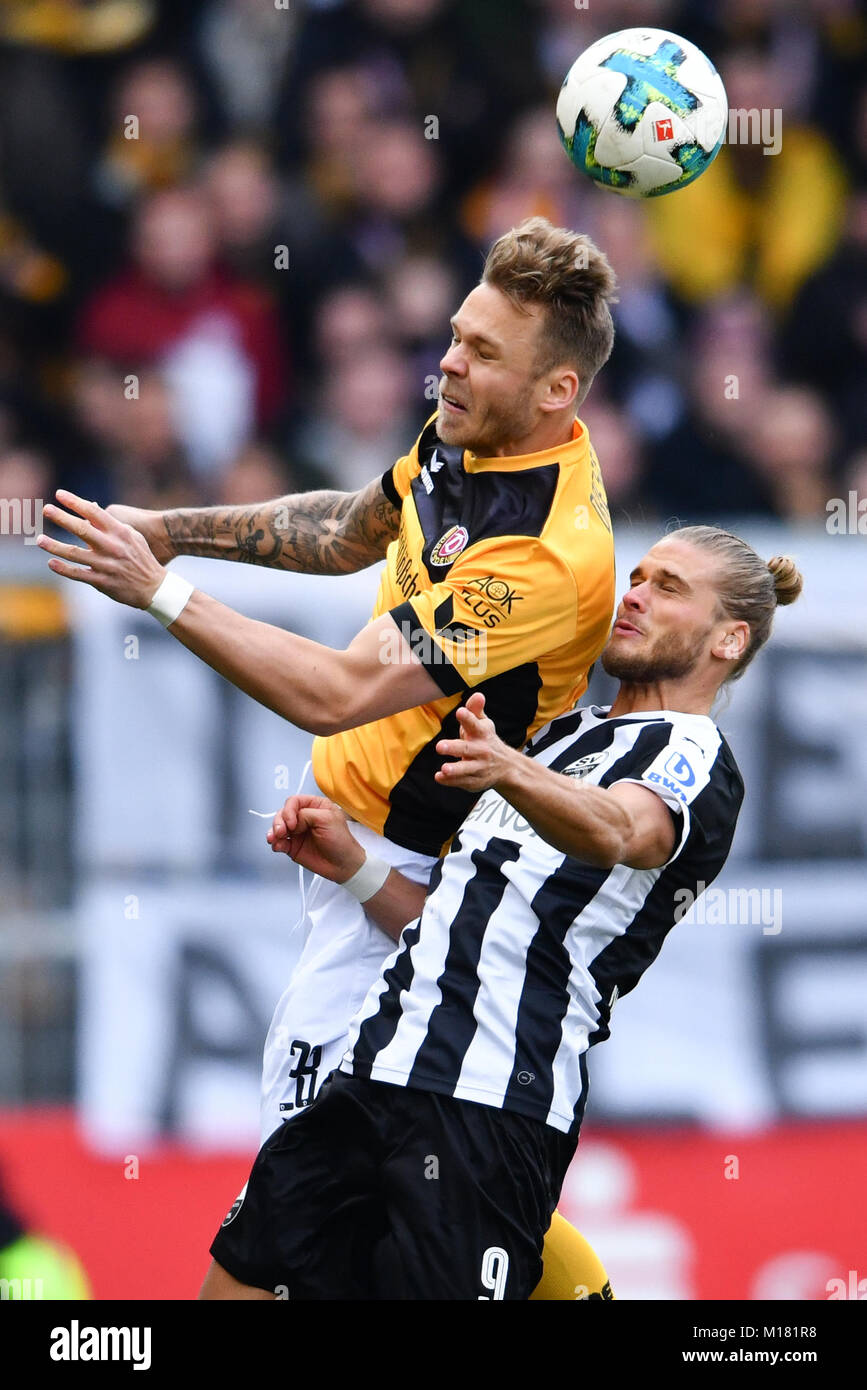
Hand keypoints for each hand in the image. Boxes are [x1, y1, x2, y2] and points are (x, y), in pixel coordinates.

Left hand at [37, 491, 167, 608]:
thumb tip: (90, 507)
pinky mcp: (103, 581)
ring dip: (55, 545)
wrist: (155, 587)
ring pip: (74, 553)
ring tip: (39, 539)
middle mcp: (112, 546)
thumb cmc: (142, 558)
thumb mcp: (132, 536)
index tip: (59, 494)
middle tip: (46, 509)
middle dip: (62, 518)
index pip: (94, 513)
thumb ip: (111, 523)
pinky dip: (63, 569)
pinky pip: (78, 573)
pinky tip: (51, 562)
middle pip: (81, 529)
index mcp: (120, 532)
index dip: (75, 502)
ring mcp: (106, 565)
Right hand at [267, 794, 365, 882]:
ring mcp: (298, 832)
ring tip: (274, 838)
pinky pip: (279, 842)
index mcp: (315, 806)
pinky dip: (275, 843)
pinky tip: (278, 846)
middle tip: (281, 831)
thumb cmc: (341, 841)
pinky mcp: (293, 846)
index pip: (294, 801)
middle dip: (279, 821)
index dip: (289, 810)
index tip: (292, 823)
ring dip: (273, 831)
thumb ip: (306, 814)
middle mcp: (305, 817)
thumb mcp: (327, 819)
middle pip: (283, 813)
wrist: (342, 865)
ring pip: (278, 826)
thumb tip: (292, 819)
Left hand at [434, 692, 516, 791]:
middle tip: (440, 746)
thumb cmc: (487, 741)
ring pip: (466, 769)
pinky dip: (450, 781)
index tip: (460, 712)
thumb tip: (478, 695)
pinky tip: (439, 777)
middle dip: (454, 748)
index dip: (467, 718)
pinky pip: (462, 782)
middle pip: (467, 749)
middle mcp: (481, 751)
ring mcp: (478, 767)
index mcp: (482, 734)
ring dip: (455, 770)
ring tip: (444, 769)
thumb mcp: (483, 724)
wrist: (507, 767)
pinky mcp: (475, 781)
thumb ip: (475, 710)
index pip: (474, 725)